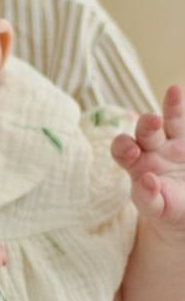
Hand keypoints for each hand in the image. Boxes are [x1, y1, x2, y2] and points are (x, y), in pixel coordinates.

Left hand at [111, 85, 184, 229]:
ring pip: (172, 119)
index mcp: (135, 163)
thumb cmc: (164, 207)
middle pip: (145, 130)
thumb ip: (149, 199)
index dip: (123, 147)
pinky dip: (182, 109)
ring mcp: (175, 141)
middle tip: (152, 121)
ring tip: (174, 91)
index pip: (122, 149)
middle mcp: (152, 147)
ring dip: (173, 106)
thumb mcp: (156, 209)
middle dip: (147, 125)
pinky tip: (178, 92)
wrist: (184, 208)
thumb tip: (147, 181)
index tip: (132, 153)